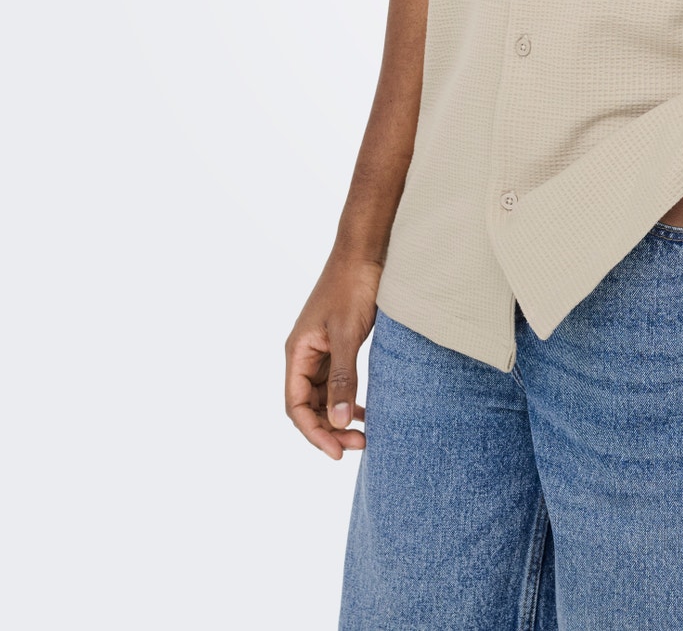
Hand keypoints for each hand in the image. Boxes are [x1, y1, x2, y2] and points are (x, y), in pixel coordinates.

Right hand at [285, 253, 382, 459]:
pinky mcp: (338, 343)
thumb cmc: (353, 287)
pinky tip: (364, 413)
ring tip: (364, 435)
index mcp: (297, 352)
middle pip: (309, 405)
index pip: (296, 406)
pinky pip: (337, 382)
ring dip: (339, 417)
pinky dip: (348, 399)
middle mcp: (304, 354)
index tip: (338, 452)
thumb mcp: (347, 335)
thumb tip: (338, 422)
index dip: (314, 433)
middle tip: (359, 445)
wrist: (365, 250)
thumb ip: (343, 378)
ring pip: (324, 396)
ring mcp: (321, 349)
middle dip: (329, 428)